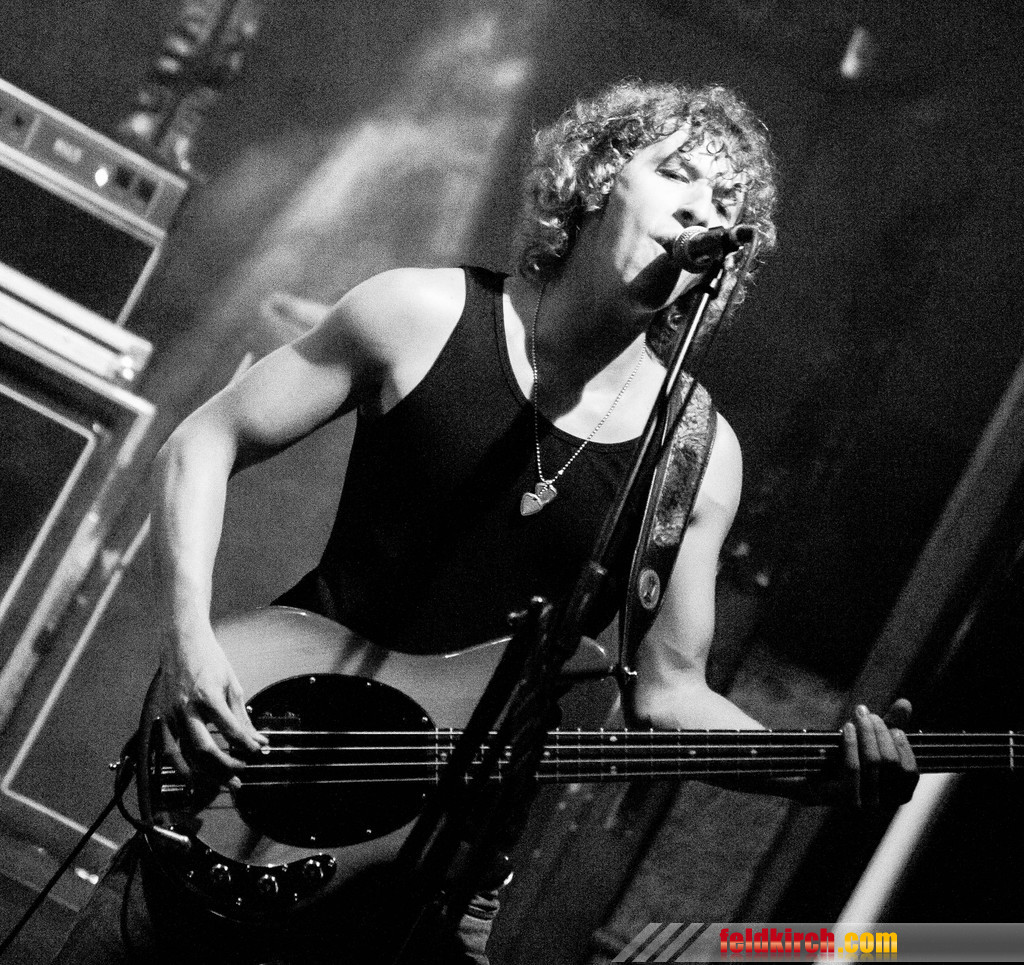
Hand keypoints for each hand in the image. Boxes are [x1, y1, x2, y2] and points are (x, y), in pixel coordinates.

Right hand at [145, 623, 266, 781]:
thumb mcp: (232, 685)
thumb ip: (242, 716)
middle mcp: (186, 709)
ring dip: (201, 775)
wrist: (181, 643)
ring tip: (218, 785)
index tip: (258, 754)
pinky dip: (179, 767)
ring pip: (183, 755)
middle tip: (239, 780)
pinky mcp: (160, 717)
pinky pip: (167, 749)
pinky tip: (192, 778)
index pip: (230, 731)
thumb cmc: (210, 661)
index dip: (246, 746)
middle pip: (204, 750)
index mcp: (208, 697)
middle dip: (223, 769)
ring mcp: (170, 715)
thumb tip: (257, 740)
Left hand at [841, 699, 918, 808]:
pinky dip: (852, 743)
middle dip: (882, 732)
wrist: (804, 774)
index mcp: (894, 796)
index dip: (904, 747)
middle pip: (891, 763)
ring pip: (873, 762)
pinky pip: (852, 767)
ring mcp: (862, 805)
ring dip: (867, 733)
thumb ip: (891, 725)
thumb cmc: (843, 755)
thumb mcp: (869, 740)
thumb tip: (905, 703)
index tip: (893, 727)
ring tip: (860, 715)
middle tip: (869, 714)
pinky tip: (847, 726)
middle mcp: (881, 806)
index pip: (909, 773)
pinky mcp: (841, 799)